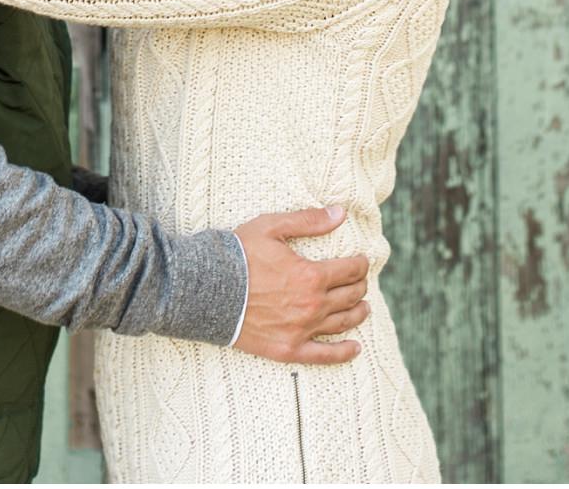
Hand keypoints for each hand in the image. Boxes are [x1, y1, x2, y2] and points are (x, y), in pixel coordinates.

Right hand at [231, 205, 371, 364]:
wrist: (205, 291)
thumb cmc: (237, 255)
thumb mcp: (271, 227)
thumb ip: (308, 221)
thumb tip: (340, 213)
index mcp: (312, 275)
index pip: (351, 270)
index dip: (360, 264)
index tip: (361, 261)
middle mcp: (312, 305)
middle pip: (350, 296)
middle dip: (359, 286)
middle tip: (359, 281)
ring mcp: (302, 330)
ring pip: (343, 322)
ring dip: (358, 313)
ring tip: (364, 308)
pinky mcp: (289, 349)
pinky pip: (324, 355)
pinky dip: (343, 352)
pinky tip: (355, 348)